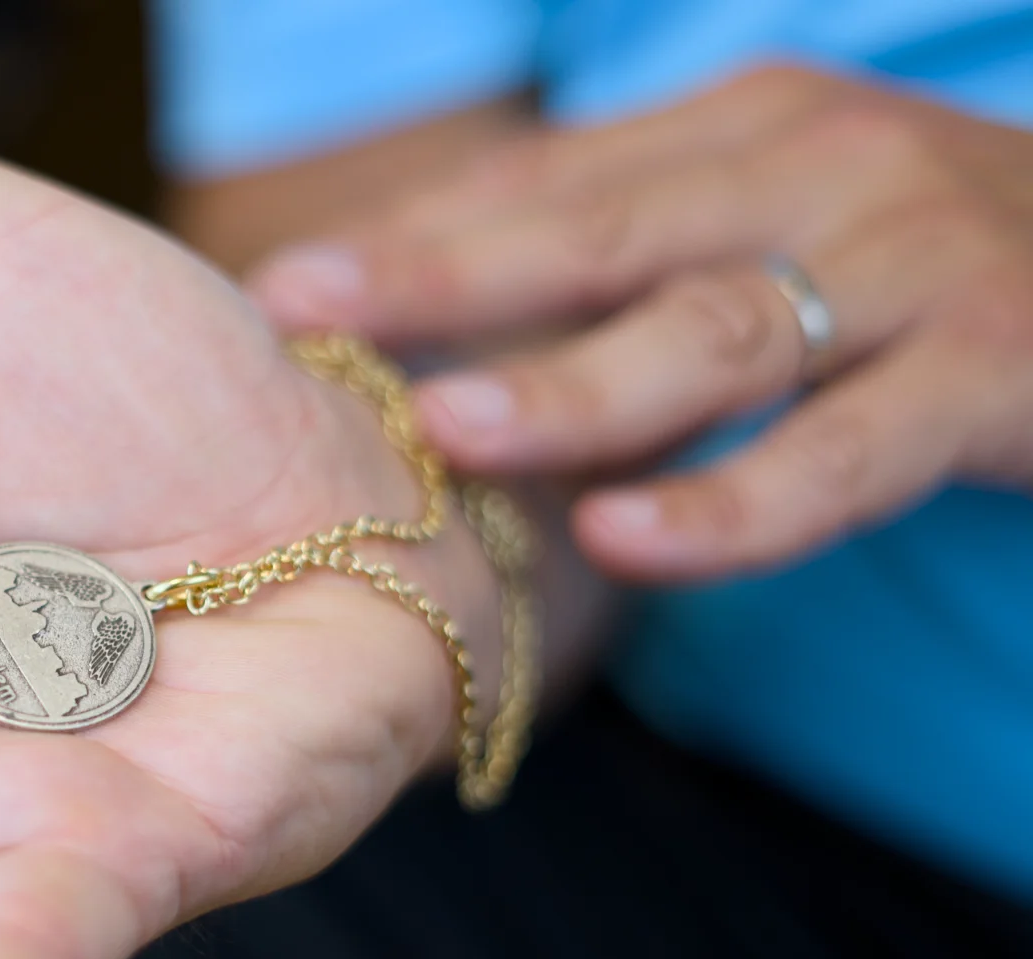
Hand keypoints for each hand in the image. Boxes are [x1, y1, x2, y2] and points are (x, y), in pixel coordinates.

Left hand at [250, 65, 1032, 579]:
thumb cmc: (920, 257)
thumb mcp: (774, 214)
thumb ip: (634, 243)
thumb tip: (441, 298)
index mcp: (743, 133)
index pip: (548, 185)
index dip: (412, 236)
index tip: (284, 294)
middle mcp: (818, 174)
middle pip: (601, 232)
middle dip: (445, 279)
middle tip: (312, 326)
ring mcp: (908, 267)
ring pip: (714, 330)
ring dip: (575, 385)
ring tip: (447, 428)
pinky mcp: (989, 372)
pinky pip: (846, 451)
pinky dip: (736, 503)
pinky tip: (629, 539)